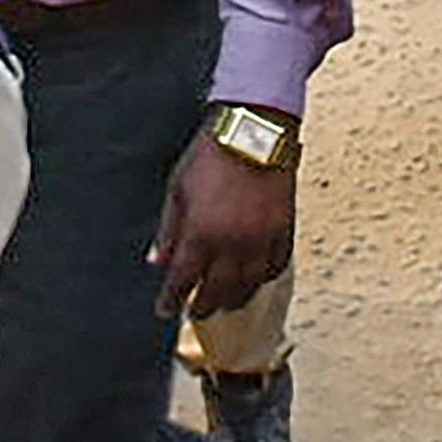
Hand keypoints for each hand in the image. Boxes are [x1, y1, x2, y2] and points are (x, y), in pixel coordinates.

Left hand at [152, 130, 296, 321]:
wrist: (255, 131)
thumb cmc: (212, 155)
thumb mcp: (178, 189)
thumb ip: (168, 230)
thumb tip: (158, 261)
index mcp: (201, 234)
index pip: (182, 281)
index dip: (171, 300)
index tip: (165, 309)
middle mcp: (232, 244)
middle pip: (217, 292)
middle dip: (202, 306)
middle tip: (195, 311)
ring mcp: (261, 239)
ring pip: (249, 285)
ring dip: (234, 299)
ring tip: (225, 303)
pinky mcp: (283, 229)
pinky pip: (275, 266)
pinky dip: (263, 278)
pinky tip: (254, 280)